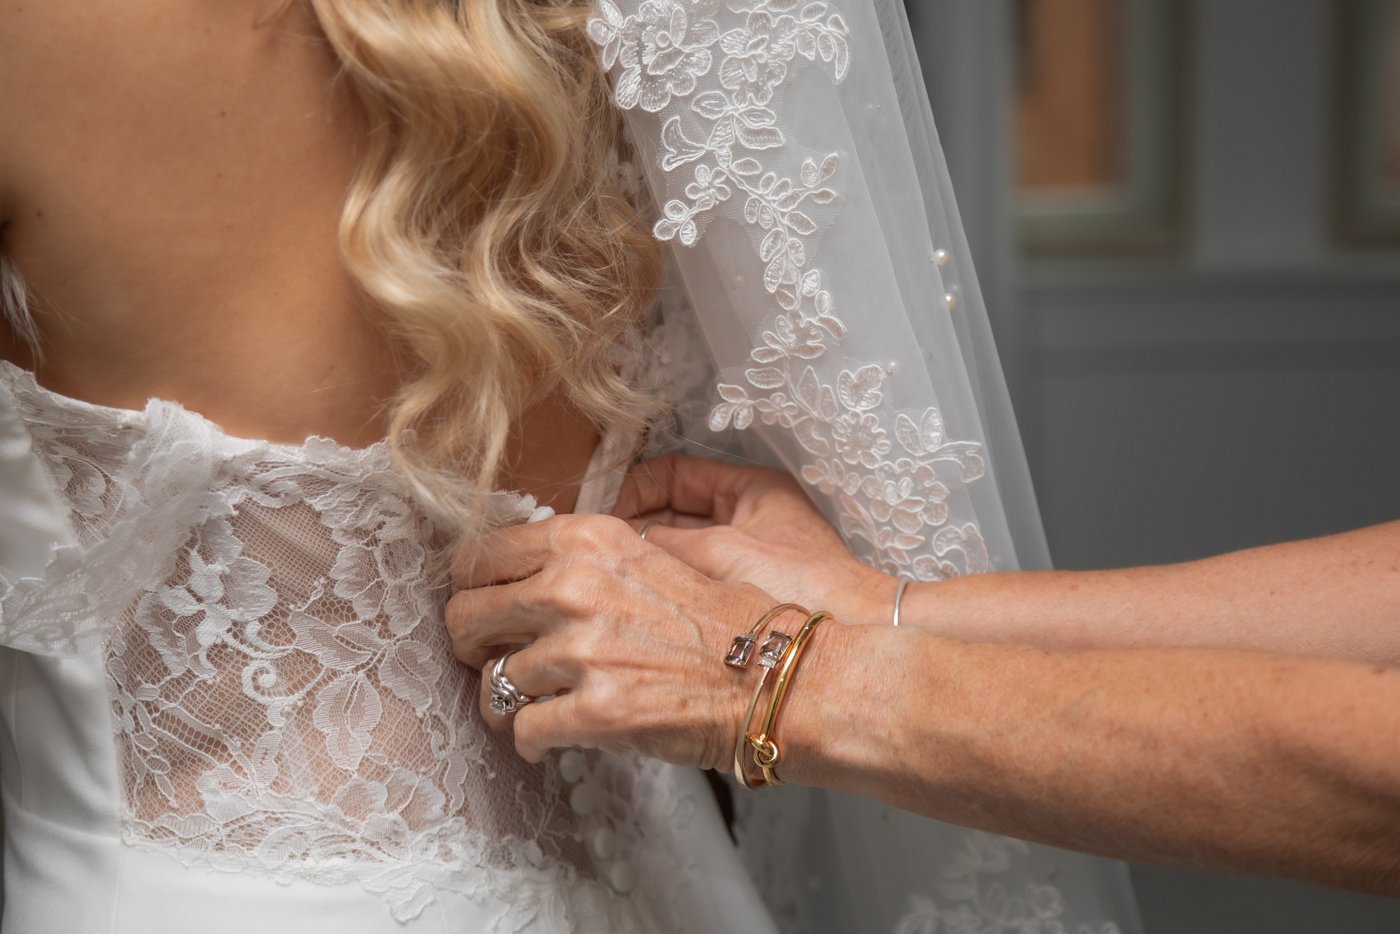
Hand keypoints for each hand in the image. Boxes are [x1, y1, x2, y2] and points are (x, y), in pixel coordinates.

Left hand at [446, 513, 774, 767]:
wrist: (773, 674)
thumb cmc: (722, 618)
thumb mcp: (648, 556)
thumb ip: (583, 559)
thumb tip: (527, 577)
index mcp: (583, 539)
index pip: (481, 555)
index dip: (473, 585)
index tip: (483, 606)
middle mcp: (571, 587)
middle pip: (466, 615)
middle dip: (471, 643)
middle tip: (487, 659)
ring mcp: (580, 651)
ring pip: (491, 681)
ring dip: (503, 700)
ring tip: (528, 707)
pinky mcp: (594, 711)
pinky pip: (523, 729)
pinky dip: (530, 740)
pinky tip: (547, 740)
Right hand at [614, 453, 898, 625]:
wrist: (849, 647)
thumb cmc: (804, 587)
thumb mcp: (724, 554)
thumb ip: (664, 544)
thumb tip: (609, 542)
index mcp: (749, 489)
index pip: (671, 473)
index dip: (630, 488)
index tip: (597, 515)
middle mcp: (743, 517)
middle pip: (668, 510)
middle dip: (629, 527)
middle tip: (587, 551)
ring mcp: (742, 556)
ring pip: (673, 548)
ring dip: (640, 560)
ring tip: (601, 577)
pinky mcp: (739, 595)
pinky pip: (686, 580)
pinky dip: (658, 586)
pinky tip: (630, 602)